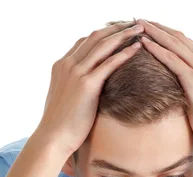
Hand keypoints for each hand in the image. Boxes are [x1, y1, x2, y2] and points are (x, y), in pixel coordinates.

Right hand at [37, 21, 144, 156]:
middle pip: (95, 37)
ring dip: (123, 34)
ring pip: (103, 45)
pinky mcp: (87, 84)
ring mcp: (76, 73)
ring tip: (140, 29)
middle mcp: (67, 64)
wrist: (53, 137)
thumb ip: (73, 87)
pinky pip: (109, 63)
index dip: (103, 34)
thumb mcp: (64, 99)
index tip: (119, 31)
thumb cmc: (60, 124)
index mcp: (61, 66)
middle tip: (134, 23)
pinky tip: (137, 48)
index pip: (84, 41)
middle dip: (116, 27)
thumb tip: (85, 89)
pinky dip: (124, 53)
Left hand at [136, 20, 192, 150]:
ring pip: (175, 44)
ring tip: (138, 25)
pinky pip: (172, 60)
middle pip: (179, 38)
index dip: (168, 34)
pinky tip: (143, 43)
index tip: (152, 28)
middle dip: (159, 28)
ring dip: (155, 33)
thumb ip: (188, 91)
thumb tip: (173, 93)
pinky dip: (157, 49)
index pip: (185, 43)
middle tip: (141, 20)